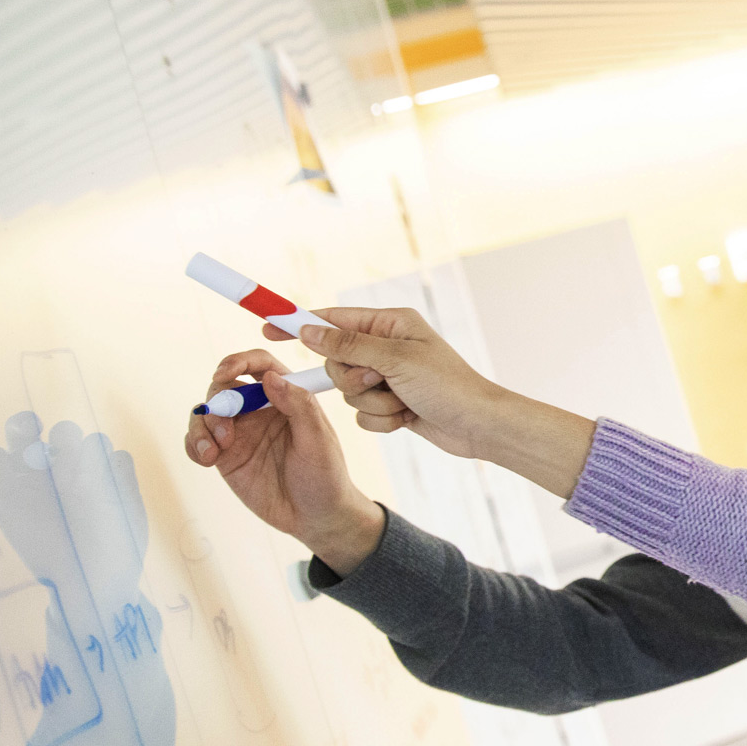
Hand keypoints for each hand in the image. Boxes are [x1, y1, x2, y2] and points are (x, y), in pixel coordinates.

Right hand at [185, 348, 381, 573]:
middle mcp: (260, 410)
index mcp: (286, 397)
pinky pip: (198, 440)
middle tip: (226, 429)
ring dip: (203, 424)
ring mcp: (240, 433)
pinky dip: (194, 444)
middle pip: (225, 386)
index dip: (239, 361)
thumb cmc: (325, 476)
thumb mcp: (319, 439)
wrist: (315, 517)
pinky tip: (206, 457)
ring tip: (215, 449)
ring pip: (206, 412)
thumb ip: (299, 405)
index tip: (225, 372)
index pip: (259, 365)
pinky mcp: (225, 457)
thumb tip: (271, 377)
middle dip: (217, 400)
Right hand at [286, 307, 595, 498]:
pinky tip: (407, 419)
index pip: (334, 319)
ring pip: (347, 391)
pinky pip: (362, 413)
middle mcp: (387, 347)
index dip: (300, 323)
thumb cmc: (448, 386)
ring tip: (403, 402)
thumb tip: (309, 329)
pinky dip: (382, 420)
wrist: (478, 426)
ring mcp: (388, 376)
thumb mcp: (396, 359)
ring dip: (372, 403)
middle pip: (335, 360)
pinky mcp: (390, 403)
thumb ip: (349, 344)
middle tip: (379, 380)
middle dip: (352, 378)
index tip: (267, 327)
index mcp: (391, 323)